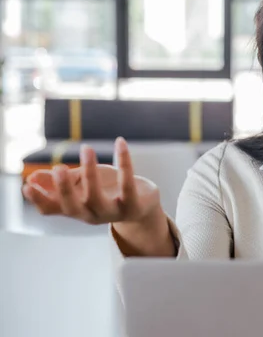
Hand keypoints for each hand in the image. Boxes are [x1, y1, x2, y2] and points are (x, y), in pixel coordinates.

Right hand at [22, 137, 160, 225]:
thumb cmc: (108, 192)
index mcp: (76, 209)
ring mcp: (113, 212)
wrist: (143, 207)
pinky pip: (128, 183)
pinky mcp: (134, 204)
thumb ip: (60, 183)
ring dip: (90, 172)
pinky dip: (124, 161)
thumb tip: (32, 178)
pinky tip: (120, 142)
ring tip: (86, 148)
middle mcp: (92, 214)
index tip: (27, 185)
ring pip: (97, 197)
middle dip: (64, 188)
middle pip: (73, 206)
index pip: (51, 209)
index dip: (39, 200)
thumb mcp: (83, 186)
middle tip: (58, 167)